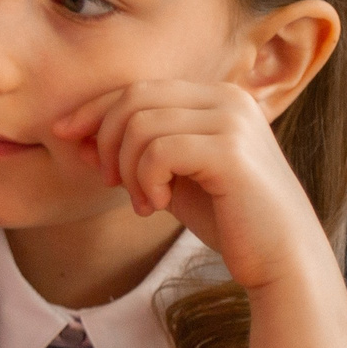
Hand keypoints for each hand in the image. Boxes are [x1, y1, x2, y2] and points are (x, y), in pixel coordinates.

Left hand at [52, 82, 325, 289]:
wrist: (281, 259)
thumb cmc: (226, 218)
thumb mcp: (170, 177)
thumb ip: (133, 152)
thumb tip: (77, 136)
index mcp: (216, 97)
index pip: (138, 88)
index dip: (94, 109)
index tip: (65, 135)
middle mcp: (228, 99)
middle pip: (133, 99)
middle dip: (106, 141)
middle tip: (111, 183)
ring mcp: (233, 121)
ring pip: (140, 126)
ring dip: (127, 169)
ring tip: (145, 202)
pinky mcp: (232, 151)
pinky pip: (158, 151)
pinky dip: (145, 180)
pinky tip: (160, 205)